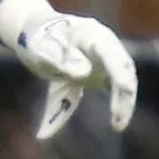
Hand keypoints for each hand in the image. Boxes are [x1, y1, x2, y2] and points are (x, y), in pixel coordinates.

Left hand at [0, 0, 137, 139]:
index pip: (112, 54)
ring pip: (120, 81)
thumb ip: (60, 58)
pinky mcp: (97, 74)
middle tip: (119, 121)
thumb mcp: (42, 46)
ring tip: (118, 125)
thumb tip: (84, 72)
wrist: (33, 33)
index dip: (119, 73)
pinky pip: (107, 91)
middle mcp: (104, 46)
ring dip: (122, 103)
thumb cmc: (37, 37)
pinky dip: (108, 106)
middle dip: (125, 94)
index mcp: (91, 34)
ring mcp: (102, 60)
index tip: (125, 91)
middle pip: (123, 69)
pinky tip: (113, 123)